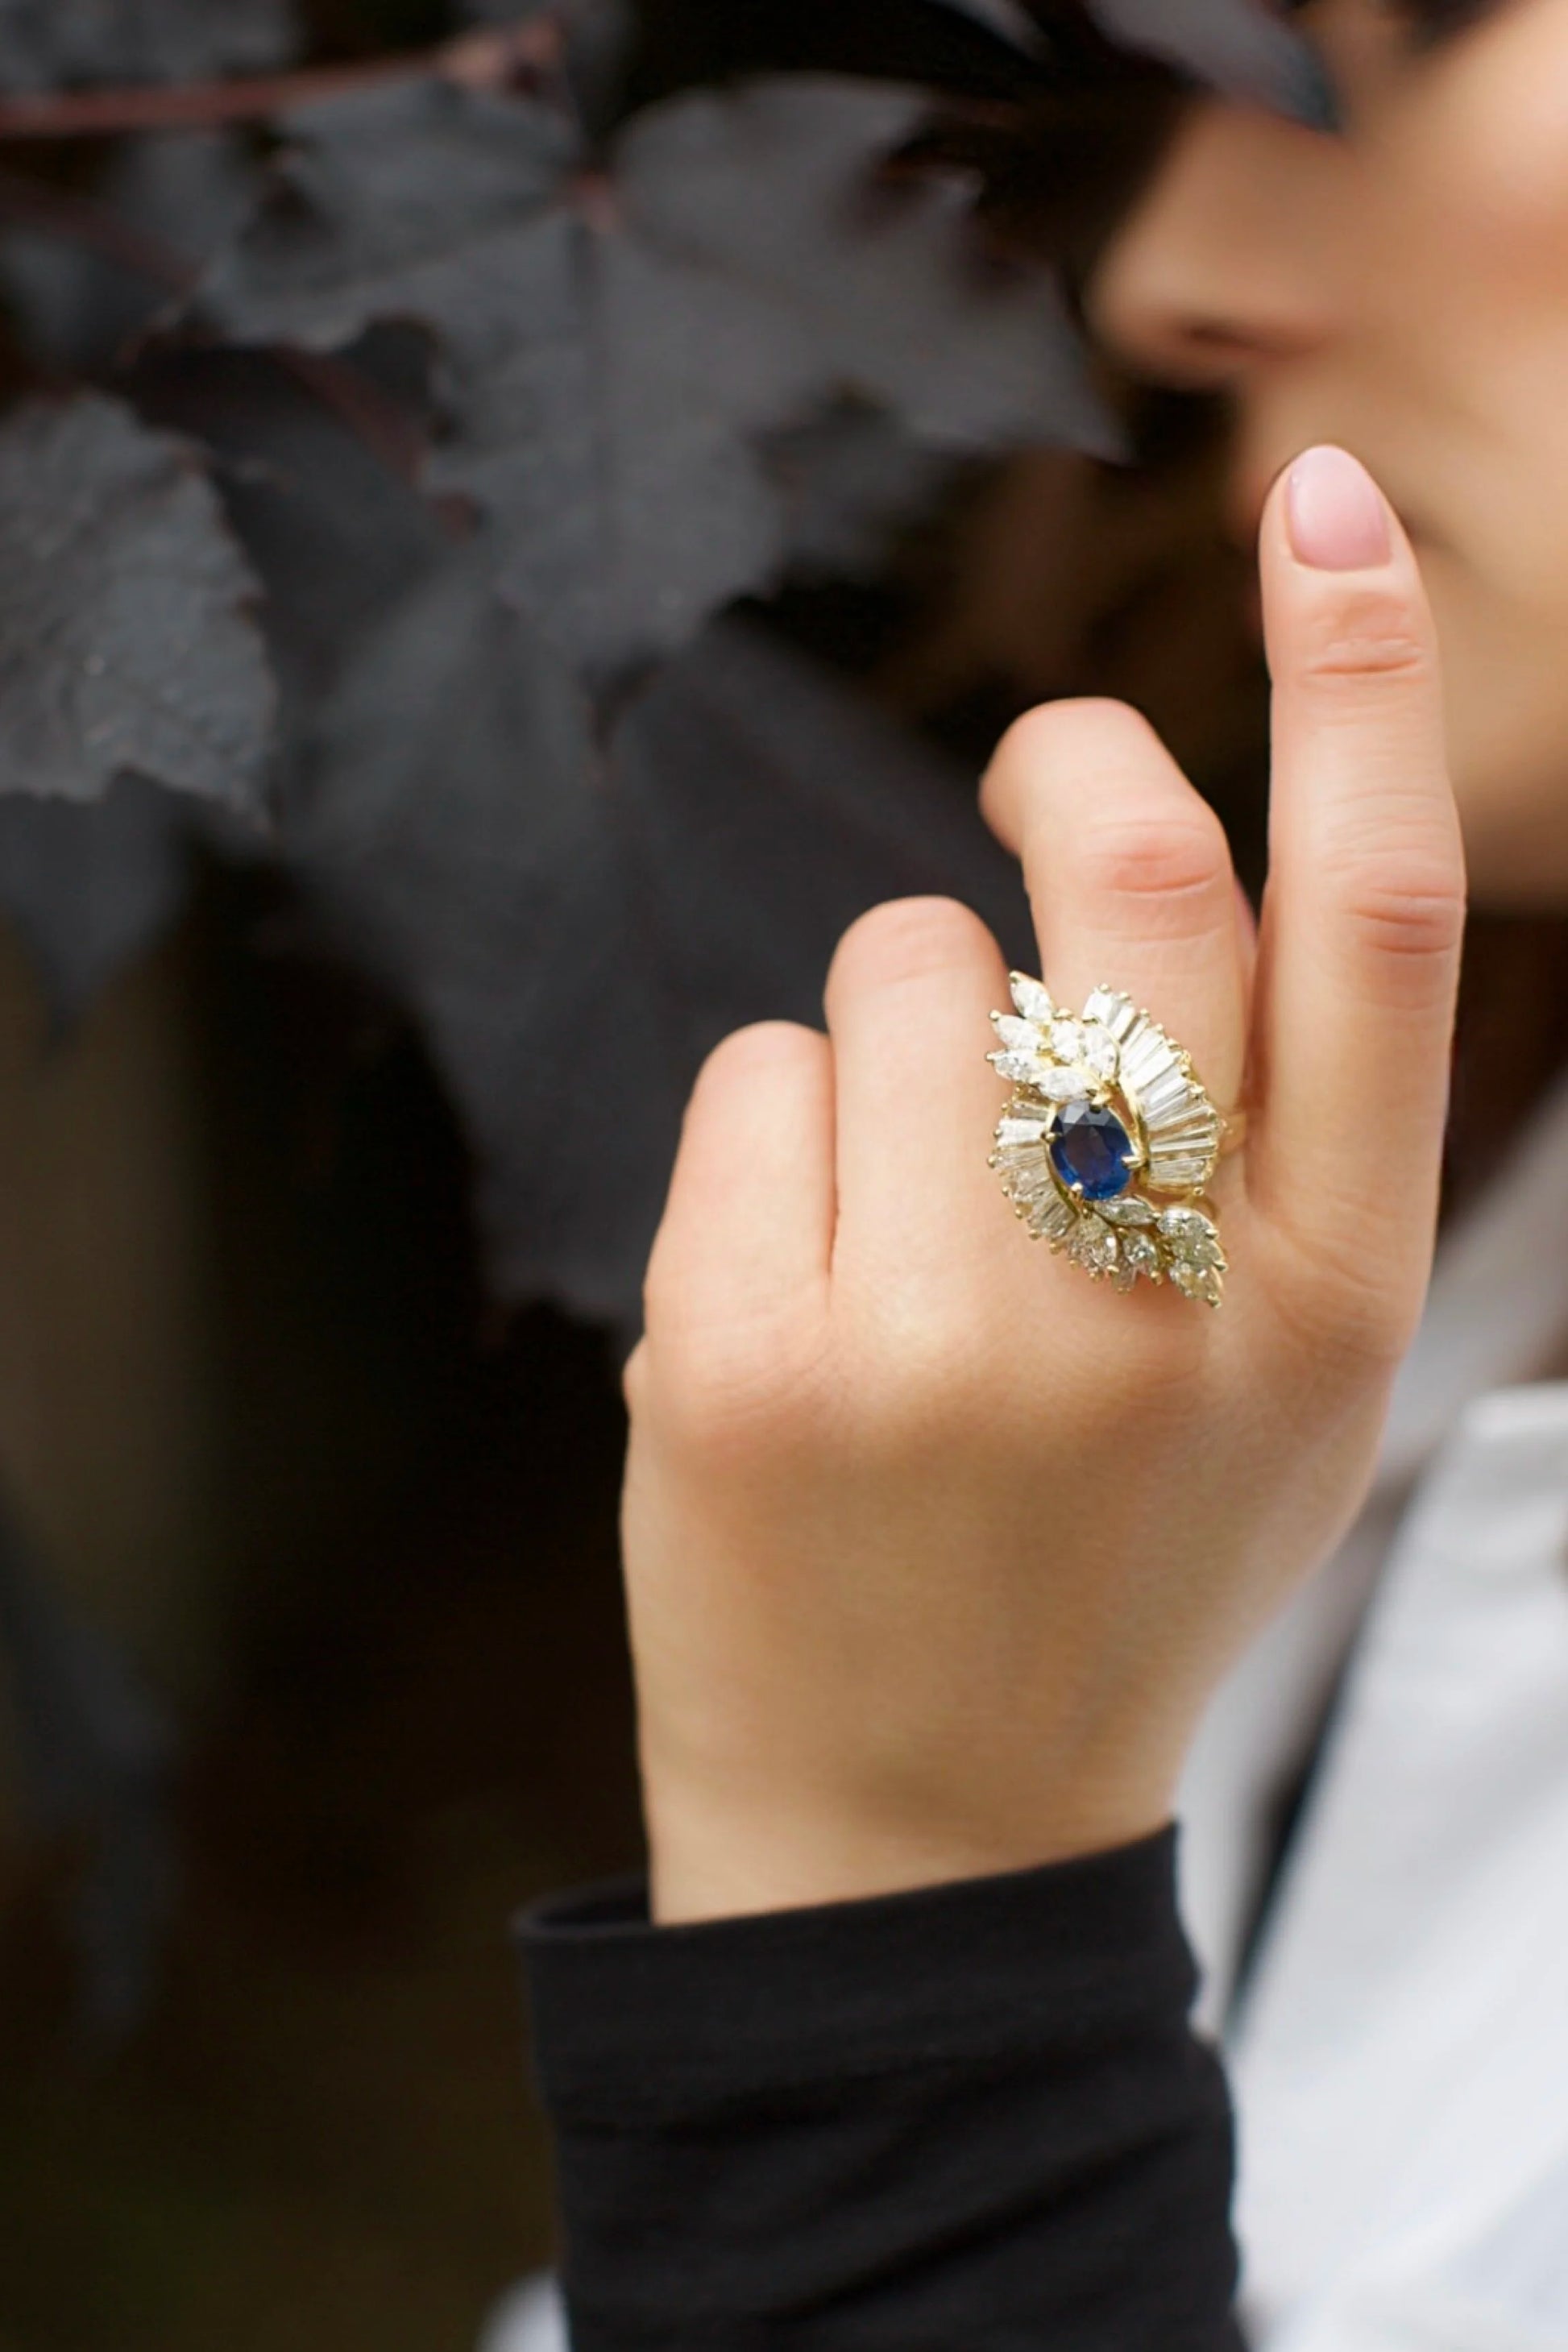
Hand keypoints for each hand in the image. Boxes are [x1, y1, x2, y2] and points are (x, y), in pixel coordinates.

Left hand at [622, 447, 1464, 1924]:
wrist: (915, 1838)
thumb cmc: (1108, 1567)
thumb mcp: (1282, 1387)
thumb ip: (1280, 1141)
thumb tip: (1190, 859)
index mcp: (1328, 1301)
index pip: (1374, 926)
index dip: (1359, 687)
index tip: (1325, 513)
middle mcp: (1157, 1306)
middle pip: (1123, 877)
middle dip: (1068, 767)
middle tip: (1030, 762)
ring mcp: (939, 1342)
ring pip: (901, 966)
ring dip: (897, 1038)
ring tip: (905, 1227)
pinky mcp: (745, 1361)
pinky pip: (750, 1076)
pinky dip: (772, 1141)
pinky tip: (800, 1297)